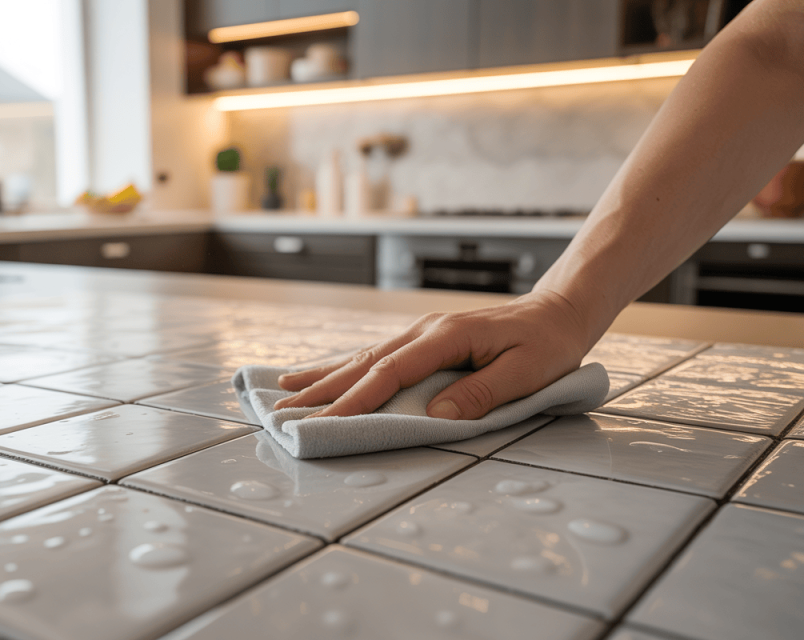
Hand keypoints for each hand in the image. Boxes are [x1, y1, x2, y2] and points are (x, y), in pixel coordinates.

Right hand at [273, 291, 590, 419]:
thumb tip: (435, 416)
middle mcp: (425, 331)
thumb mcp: (526, 372)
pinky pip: (377, 355)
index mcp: (445, 336)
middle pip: (364, 363)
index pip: (390, 372)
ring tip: (284, 387)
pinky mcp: (425, 340)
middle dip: (322, 389)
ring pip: (364, 356)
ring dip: (324, 375)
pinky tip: (327, 372)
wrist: (558, 311)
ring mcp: (422, 332)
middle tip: (283, 410)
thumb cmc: (548, 343)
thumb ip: (480, 393)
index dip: (356, 399)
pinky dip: (346, 366)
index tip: (326, 421)